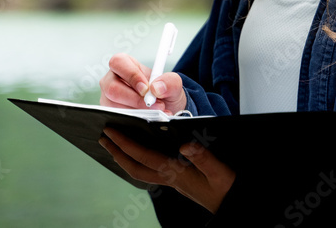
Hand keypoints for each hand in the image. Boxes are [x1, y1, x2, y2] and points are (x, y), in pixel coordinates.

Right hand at [99, 52, 186, 114]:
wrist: (164, 106)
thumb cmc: (163, 90)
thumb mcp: (173, 83)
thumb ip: (170, 81)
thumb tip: (156, 88)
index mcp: (124, 64)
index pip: (119, 63)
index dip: (131, 75)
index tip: (146, 89)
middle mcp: (111, 79)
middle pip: (112, 88)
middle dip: (135, 99)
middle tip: (153, 104)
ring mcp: (107, 97)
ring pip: (113, 106)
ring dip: (136, 111)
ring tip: (154, 111)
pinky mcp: (109, 112)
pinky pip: (116, 117)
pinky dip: (134, 119)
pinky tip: (147, 117)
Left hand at [99, 128, 236, 213]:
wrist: (232, 204)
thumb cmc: (226, 189)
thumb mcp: (219, 171)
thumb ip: (203, 157)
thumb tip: (185, 143)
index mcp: (177, 173)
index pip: (144, 157)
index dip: (126, 144)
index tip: (112, 131)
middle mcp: (170, 178)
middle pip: (135, 168)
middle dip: (117, 153)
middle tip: (103, 138)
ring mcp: (173, 181)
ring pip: (141, 172)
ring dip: (125, 159)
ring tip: (115, 147)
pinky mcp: (178, 181)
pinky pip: (151, 172)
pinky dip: (139, 163)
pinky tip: (140, 157)